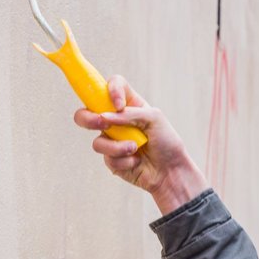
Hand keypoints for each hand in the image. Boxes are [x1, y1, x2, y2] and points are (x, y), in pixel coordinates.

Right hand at [73, 75, 208, 213]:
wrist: (170, 172)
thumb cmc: (167, 142)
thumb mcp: (154, 119)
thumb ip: (130, 113)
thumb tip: (104, 117)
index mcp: (130, 105)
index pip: (113, 86)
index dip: (111, 90)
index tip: (117, 104)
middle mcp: (117, 121)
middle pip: (87, 112)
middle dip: (89, 118)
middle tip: (102, 123)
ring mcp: (112, 140)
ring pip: (98, 142)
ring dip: (118, 146)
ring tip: (135, 149)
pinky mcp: (111, 158)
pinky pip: (108, 158)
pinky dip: (124, 160)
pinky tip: (137, 162)